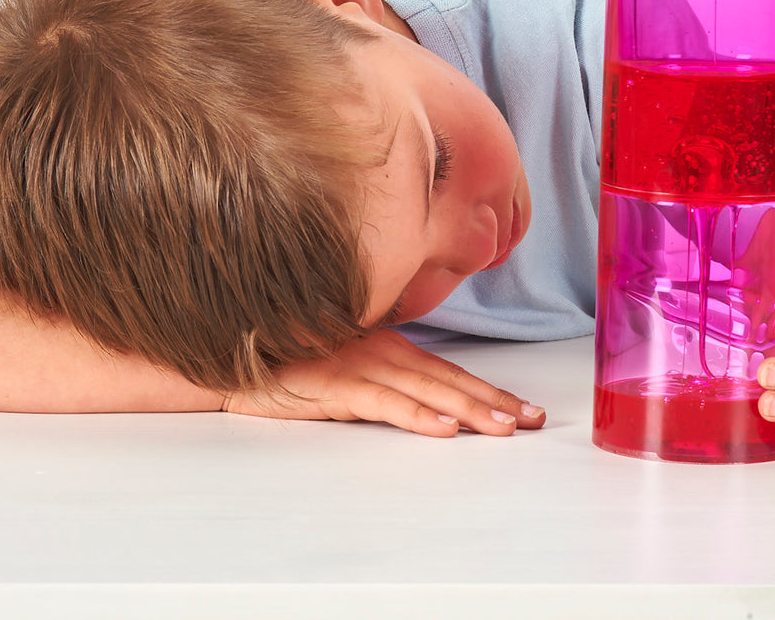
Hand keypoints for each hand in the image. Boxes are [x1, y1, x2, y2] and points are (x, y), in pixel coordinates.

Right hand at [224, 328, 546, 436]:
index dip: (488, 389)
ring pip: (427, 391)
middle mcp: (384, 351)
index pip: (450, 371)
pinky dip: (418, 415)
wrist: (241, 358)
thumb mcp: (348, 364)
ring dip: (469, 410)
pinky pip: (386, 404)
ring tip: (504, 428)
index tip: (523, 408)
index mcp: (389, 346)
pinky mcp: (338, 385)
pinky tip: (444, 428)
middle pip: (449, 380)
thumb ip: (383, 373)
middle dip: (494, 401)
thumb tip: (421, 396)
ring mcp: (362, 366)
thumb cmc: (295, 363)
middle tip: (532, 420)